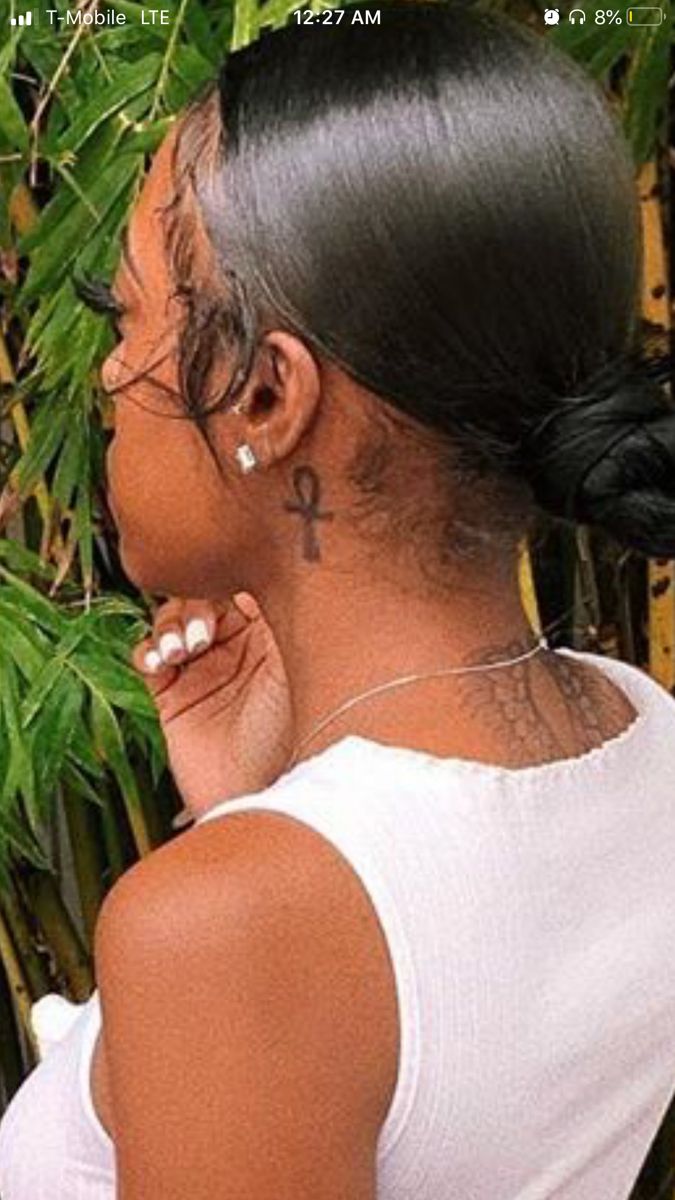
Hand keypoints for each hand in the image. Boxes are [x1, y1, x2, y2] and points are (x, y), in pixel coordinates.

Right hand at [131, 593, 294, 821]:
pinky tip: (161, 661)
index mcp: (282, 630)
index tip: (226, 579)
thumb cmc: (306, 737)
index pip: (248, 579)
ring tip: (184, 649)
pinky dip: (148, 648)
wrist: (274, 804)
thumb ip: (281, 612)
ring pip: (174, 618)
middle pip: (205, 592)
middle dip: (198, 598)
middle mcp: (243, 646)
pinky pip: (148, 655)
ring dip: (172, 623)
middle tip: (204, 626)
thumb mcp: (304, 664)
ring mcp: (207, 670)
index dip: (232, 572)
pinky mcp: (175, 697)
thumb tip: (257, 565)